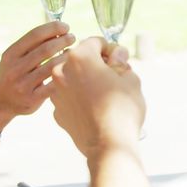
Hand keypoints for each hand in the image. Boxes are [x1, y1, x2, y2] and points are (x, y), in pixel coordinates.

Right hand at [0, 21, 75, 132]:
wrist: (2, 102)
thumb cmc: (15, 73)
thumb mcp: (15, 57)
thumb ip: (32, 45)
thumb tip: (58, 28)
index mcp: (10, 54)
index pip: (34, 35)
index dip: (53, 28)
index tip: (66, 26)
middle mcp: (15, 69)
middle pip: (45, 50)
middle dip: (62, 40)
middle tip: (73, 37)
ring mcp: (22, 85)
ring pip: (51, 66)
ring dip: (66, 57)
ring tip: (73, 52)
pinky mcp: (32, 99)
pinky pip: (53, 84)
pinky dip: (64, 74)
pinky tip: (69, 69)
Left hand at [50, 37, 144, 158]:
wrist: (108, 144)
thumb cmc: (122, 108)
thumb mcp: (130, 78)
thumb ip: (121, 62)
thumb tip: (116, 56)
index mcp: (80, 57)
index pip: (95, 42)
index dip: (111, 49)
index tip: (120, 60)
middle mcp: (61, 71)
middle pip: (81, 59)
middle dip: (97, 64)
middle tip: (114, 76)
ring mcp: (56, 93)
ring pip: (73, 78)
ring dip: (86, 81)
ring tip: (104, 94)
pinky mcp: (57, 111)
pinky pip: (69, 98)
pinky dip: (79, 99)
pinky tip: (94, 109)